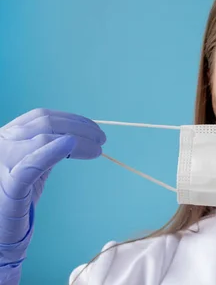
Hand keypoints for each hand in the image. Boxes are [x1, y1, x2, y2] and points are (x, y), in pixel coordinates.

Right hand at [0, 109, 105, 270]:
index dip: (71, 119)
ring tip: (98, 148)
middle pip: (45, 123)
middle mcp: (1, 145)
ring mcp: (2, 164)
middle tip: (101, 138)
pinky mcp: (9, 186)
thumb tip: (75, 136)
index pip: (40, 117)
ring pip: (43, 136)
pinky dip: (53, 151)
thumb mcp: (30, 167)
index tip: (93, 128)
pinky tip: (70, 146)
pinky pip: (32, 163)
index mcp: (5, 138)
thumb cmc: (13, 202)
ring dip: (78, 138)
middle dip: (79, 127)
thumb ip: (45, 150)